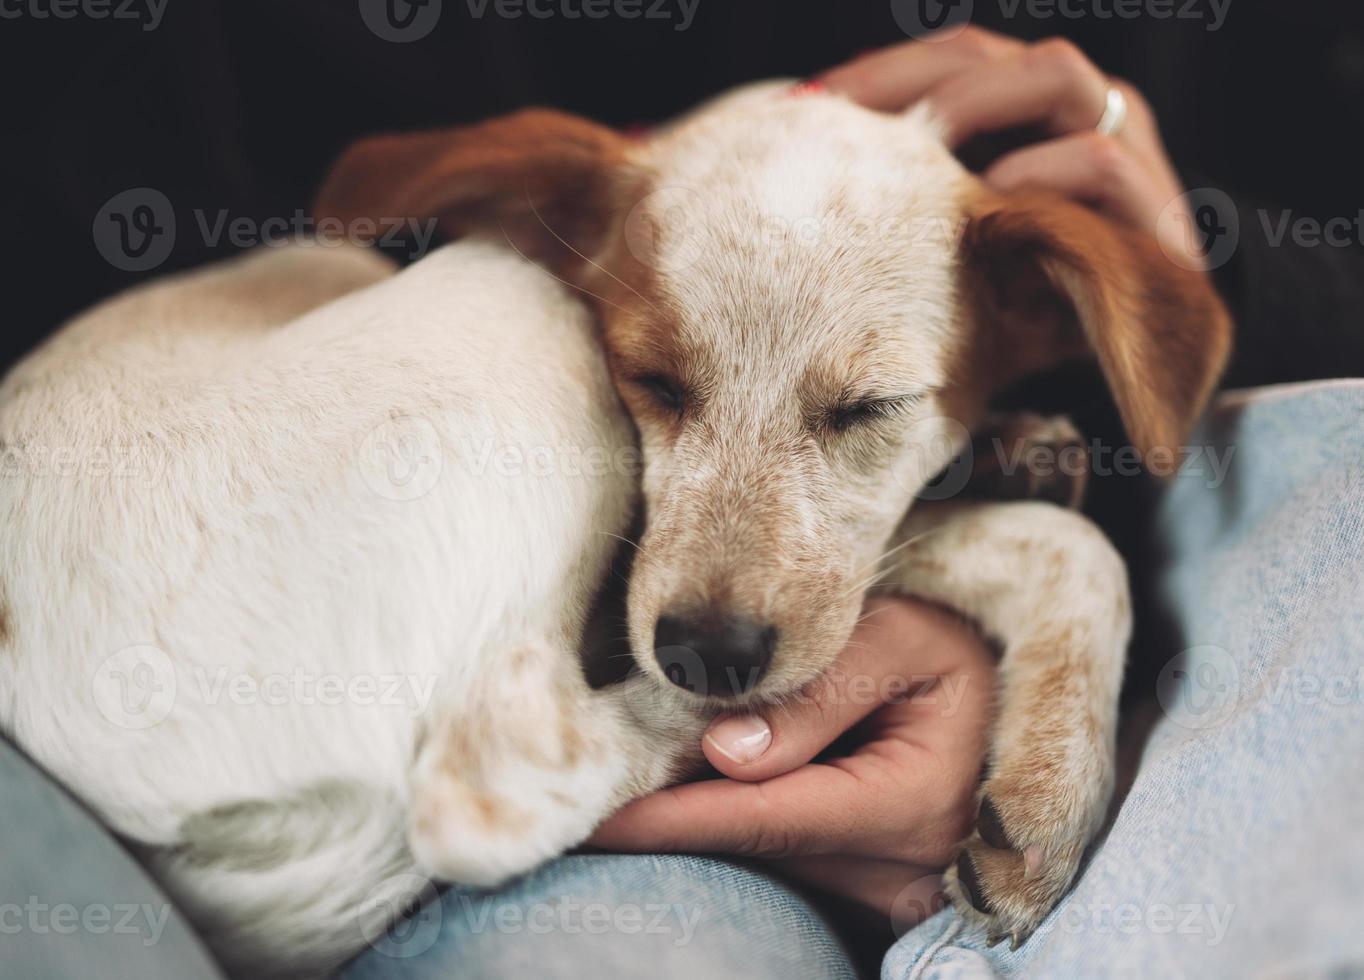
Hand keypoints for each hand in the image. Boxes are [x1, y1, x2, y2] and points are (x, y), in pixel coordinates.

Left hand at [591, 597, 995, 925]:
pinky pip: (792, 858)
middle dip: (674, 817)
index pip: (770, 816)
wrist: (1006, 694)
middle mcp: (907, 864)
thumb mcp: (900, 637)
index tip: (600, 818)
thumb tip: (723, 751)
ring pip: (772, 858)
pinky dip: (743, 821)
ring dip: (705, 817)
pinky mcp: (878, 890)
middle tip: (596, 781)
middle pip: (761, 846)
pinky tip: (705, 781)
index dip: (677, 818)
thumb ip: (818, 688)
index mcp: (916, 797)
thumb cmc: (955, 648)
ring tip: (648, 762)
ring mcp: (894, 887)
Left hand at [818, 27, 1205, 270]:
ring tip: (919, 143)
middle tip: (842, 116)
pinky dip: (1042, 170)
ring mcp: (1124, 145)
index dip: (879, 72)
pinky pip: (1099, 161)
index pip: (949, 56)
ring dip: (974, 101)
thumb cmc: (1025, 296)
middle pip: (985, 53)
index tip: (808, 104)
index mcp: (1027, 104)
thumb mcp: (963, 242)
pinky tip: (991, 196)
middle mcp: (1077, 107)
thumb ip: (920, 197)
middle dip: (907, 77)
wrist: (1132, 357)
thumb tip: (818, 169)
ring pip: (1054, 76)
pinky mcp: (1154, 206)